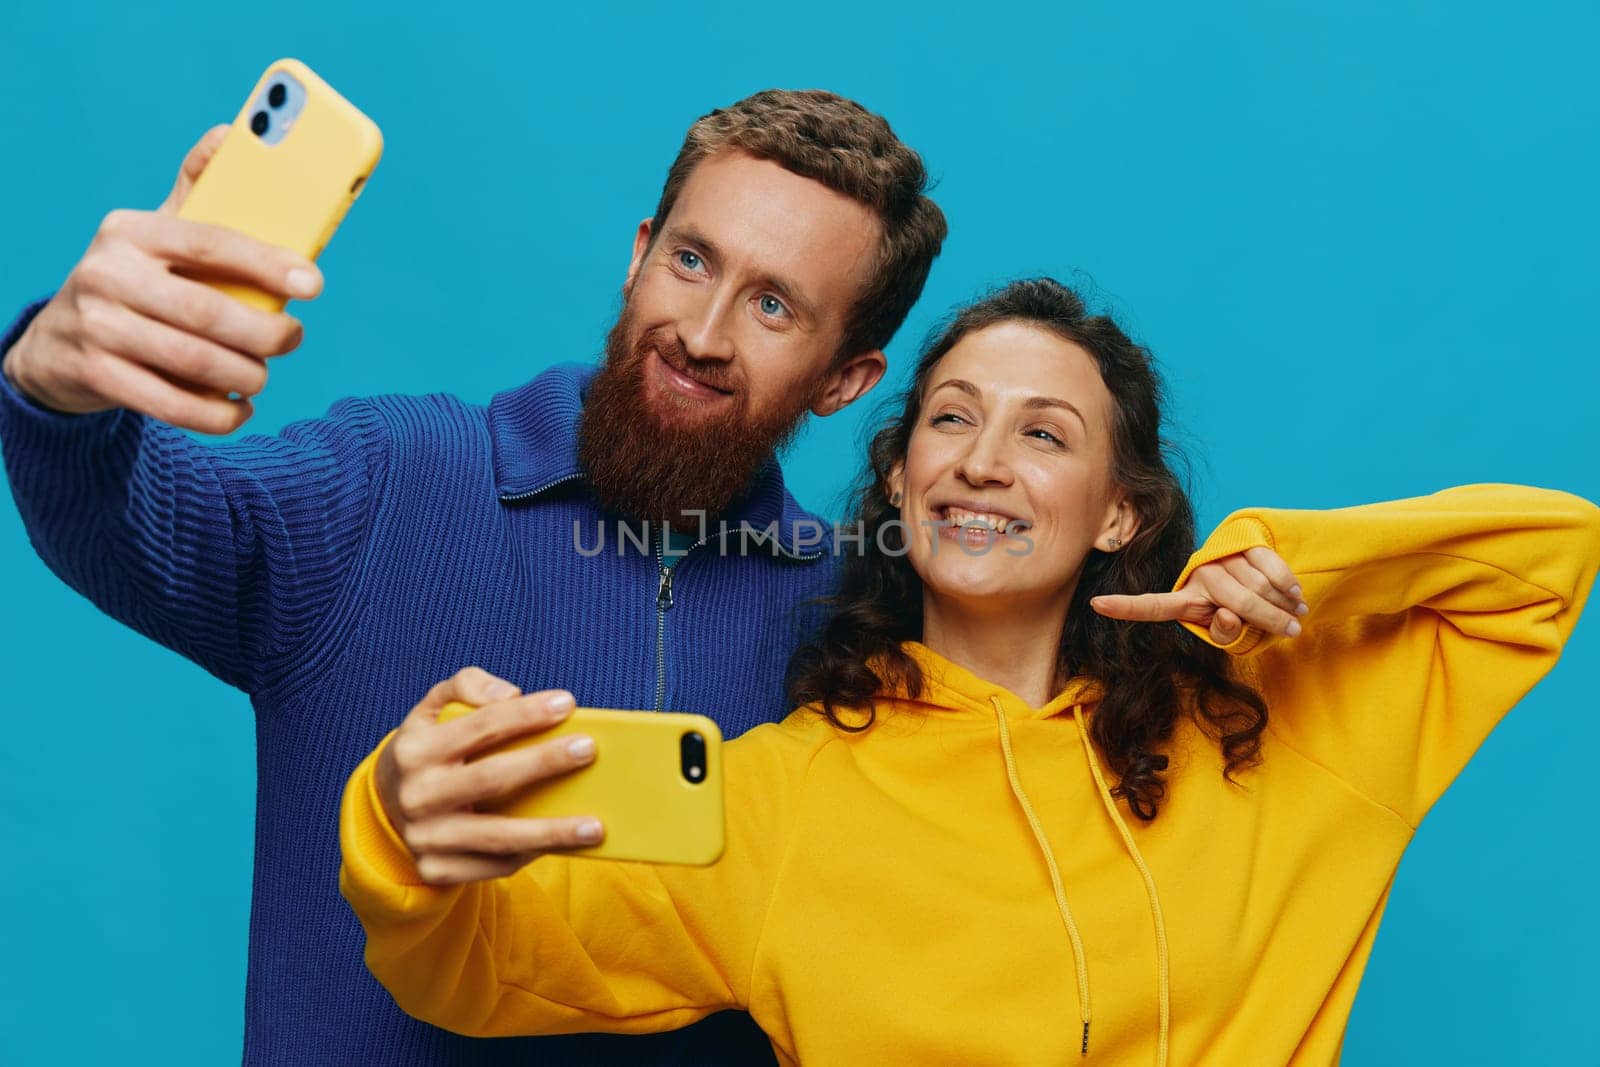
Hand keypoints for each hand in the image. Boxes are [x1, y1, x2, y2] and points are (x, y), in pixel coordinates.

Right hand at [0, 126, 323, 433]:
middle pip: (207, 312)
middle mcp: (106, 274)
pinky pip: (172, 404)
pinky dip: (217, 414)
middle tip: (292, 339)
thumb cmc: (134, 281)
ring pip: (194, 362)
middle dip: (265, 333)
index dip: (267, 263)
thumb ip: (197, 191)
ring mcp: (96, 327)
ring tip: (261, 375)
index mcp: (131, 231)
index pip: (211, 242)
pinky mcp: (95, 374)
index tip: (314, 282)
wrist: (58, 344)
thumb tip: (230, 133)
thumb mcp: (156, 233)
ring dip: (245, 376)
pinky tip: (239, 409)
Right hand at [376, 667, 603, 886]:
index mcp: (416, 749)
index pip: (479, 726)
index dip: (525, 714)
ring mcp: (425, 837)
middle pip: (491, 778)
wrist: (388, 804)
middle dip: (543, 763)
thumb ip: (467, 685)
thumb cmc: (429, 746)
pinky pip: (493, 865)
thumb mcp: (434, 707)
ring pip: (497, 835)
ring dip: (551, 832)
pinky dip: (532, 854)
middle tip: (588, 750)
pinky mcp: (436, 869)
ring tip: (595, 826)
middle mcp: (417, 795)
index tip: (567, 703)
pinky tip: (563, 844)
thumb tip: (511, 695)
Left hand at [1090, 545, 1308, 643]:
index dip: (1124, 607)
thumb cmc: (1235, 609)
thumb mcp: (1227, 628)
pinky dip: (1288, 584)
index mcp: (1183, 599)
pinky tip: (1296, 595)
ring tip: (1294, 614)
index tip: (1095, 604)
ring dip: (1284, 605)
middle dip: (1270, 620)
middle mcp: (1197, 574)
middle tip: (1292, 631)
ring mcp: (1219, 555)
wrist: (1254, 568)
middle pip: (1238, 603)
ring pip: (1259, 586)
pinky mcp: (1242, 540)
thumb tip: (1229, 616)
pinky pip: (1272, 567)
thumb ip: (1225, 631)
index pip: (1151, 605)